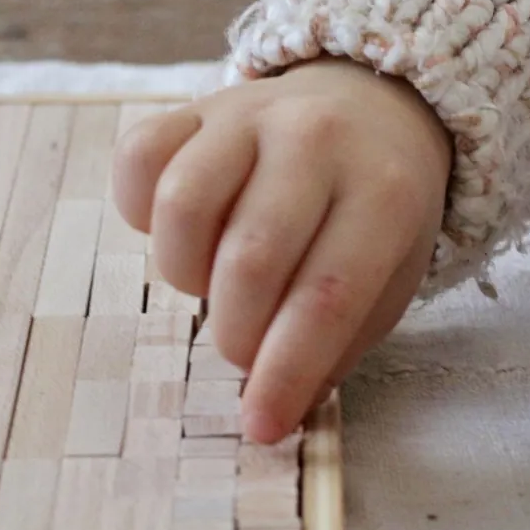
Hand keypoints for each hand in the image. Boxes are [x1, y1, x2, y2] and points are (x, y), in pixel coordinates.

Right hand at [113, 58, 452, 442]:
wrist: (370, 104)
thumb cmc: (377, 210)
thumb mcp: (390, 274)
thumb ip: (338, 340)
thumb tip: (277, 409)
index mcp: (384, 191)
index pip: (327, 297)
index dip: (284, 372)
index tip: (260, 425)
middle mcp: (317, 140)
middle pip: (250, 258)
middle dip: (236, 332)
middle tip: (243, 349)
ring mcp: (251, 114)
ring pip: (182, 205)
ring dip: (185, 273)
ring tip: (214, 281)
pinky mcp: (196, 106)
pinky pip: (139, 158)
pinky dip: (141, 211)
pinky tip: (182, 231)